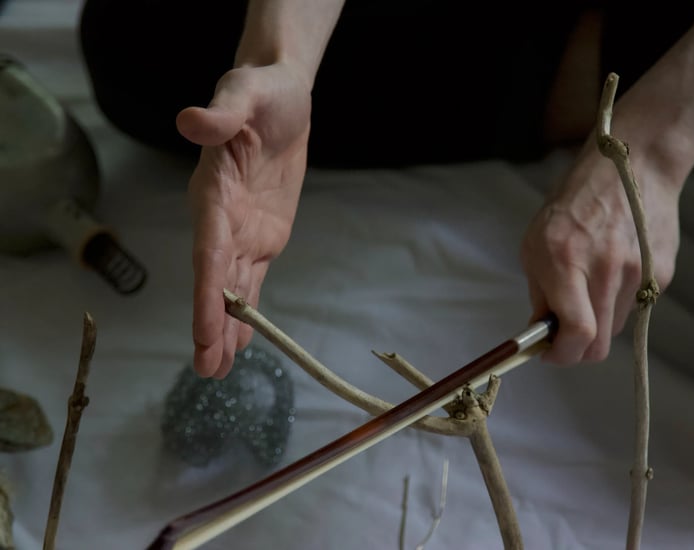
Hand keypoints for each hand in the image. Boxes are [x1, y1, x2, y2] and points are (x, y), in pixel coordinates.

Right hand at [177, 63, 311, 377]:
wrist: (281, 98)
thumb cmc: (261, 92)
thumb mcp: (245, 92)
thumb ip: (222, 112)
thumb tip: (192, 121)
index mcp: (213, 191)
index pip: (207, 251)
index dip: (204, 294)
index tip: (204, 332)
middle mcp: (221, 219)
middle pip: (214, 279)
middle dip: (211, 324)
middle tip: (207, 371)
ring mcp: (241, 231)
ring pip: (232, 287)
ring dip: (226, 328)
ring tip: (218, 371)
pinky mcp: (263, 235)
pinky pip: (254, 277)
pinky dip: (249, 309)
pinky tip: (243, 341)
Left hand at [521, 142, 682, 363]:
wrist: (632, 166)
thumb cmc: (573, 203)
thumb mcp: (535, 243)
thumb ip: (539, 292)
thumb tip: (541, 333)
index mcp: (566, 261)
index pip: (576, 333)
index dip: (561, 354)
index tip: (549, 352)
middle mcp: (605, 270)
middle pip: (599, 344)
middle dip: (577, 350)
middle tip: (564, 335)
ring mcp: (638, 273)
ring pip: (616, 328)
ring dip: (598, 322)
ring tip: (589, 288)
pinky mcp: (660, 273)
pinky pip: (634, 307)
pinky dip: (617, 302)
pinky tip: (612, 271)